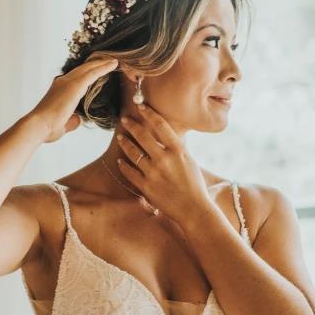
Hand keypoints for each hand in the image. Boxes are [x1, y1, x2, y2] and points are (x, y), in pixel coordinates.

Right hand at [30, 55, 118, 142]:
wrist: (39, 126)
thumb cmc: (46, 128)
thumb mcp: (62, 124)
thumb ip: (71, 120)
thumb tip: (77, 119)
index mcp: (59, 89)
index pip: (76, 78)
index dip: (87, 73)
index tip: (97, 71)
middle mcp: (62, 82)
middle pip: (83, 69)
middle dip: (96, 64)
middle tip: (108, 60)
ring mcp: (68, 82)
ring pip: (89, 68)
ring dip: (102, 63)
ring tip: (113, 61)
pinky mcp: (75, 85)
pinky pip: (93, 73)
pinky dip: (103, 67)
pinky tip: (113, 64)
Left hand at [116, 103, 213, 223]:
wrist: (194, 209)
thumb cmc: (194, 185)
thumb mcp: (189, 161)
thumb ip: (176, 148)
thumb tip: (166, 135)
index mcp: (178, 151)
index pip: (161, 125)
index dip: (148, 113)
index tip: (140, 105)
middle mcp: (165, 159)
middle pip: (143, 136)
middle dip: (131, 125)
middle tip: (124, 119)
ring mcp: (154, 173)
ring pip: (133, 153)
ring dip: (125, 143)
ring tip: (120, 137)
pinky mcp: (146, 187)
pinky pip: (130, 172)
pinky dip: (124, 165)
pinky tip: (120, 160)